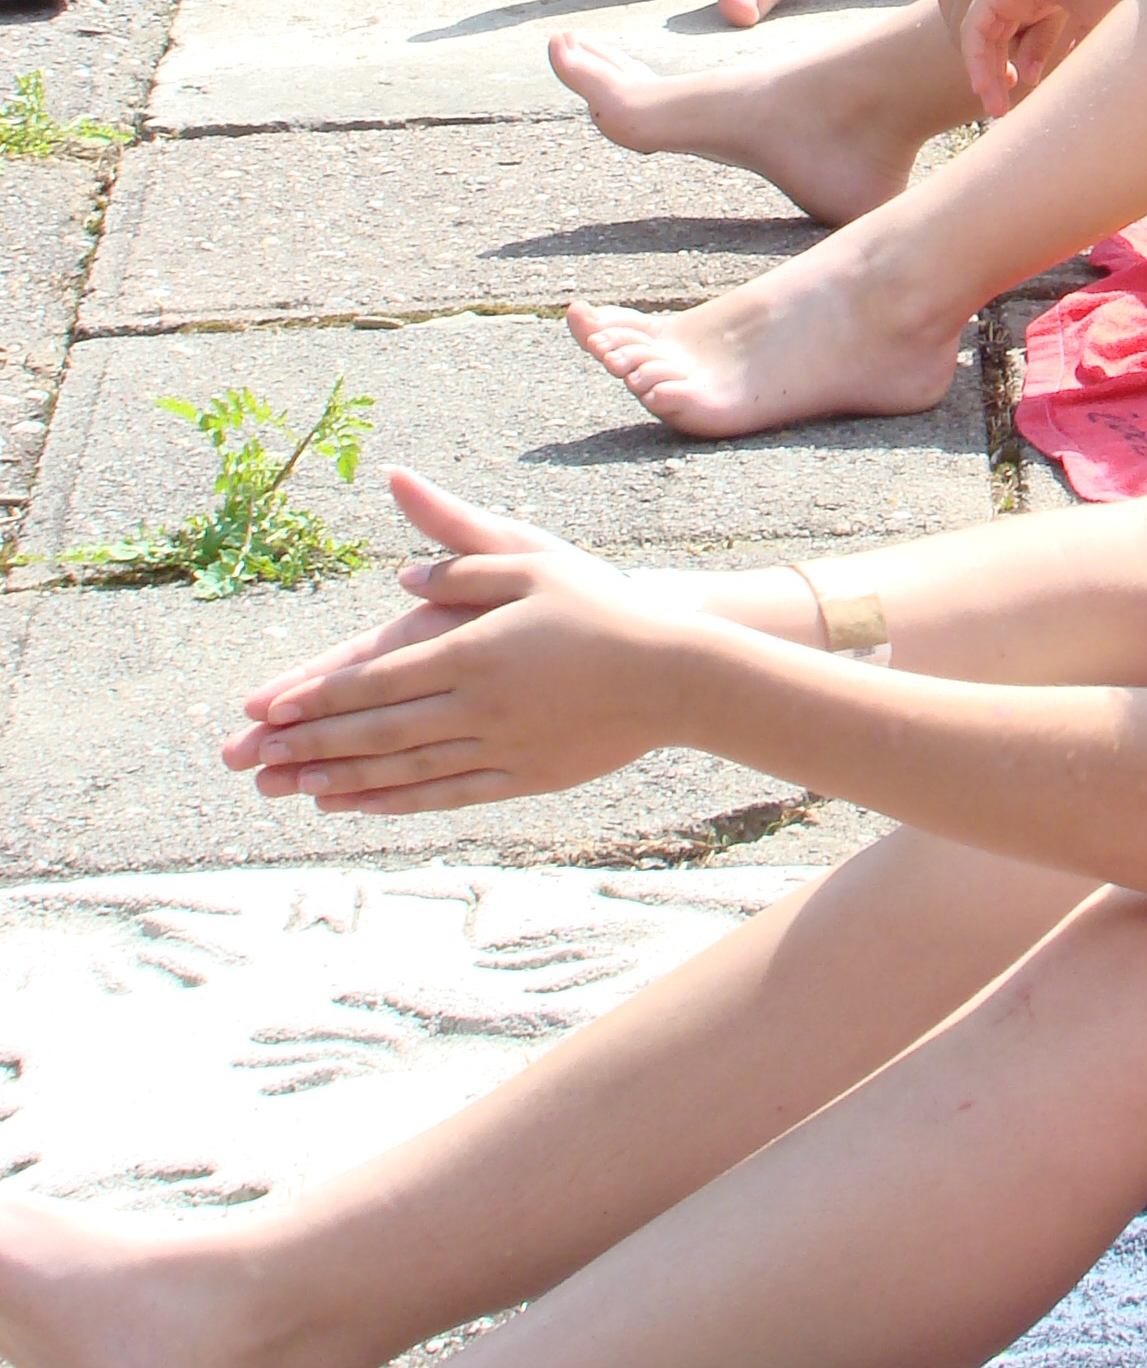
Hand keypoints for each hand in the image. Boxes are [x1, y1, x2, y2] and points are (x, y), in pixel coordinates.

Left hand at [221, 482, 691, 811]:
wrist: (672, 672)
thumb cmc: (601, 604)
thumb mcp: (533, 561)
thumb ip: (462, 566)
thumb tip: (400, 578)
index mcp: (473, 650)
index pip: (378, 677)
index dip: (319, 695)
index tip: (268, 709)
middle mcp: (477, 706)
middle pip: (378, 730)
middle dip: (310, 745)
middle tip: (253, 760)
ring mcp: (498, 747)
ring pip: (404, 771)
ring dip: (341, 781)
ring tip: (291, 789)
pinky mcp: (521, 777)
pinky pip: (444, 796)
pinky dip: (394, 804)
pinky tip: (360, 807)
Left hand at [957, 0, 1138, 117]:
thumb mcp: (1091, 17)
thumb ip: (1078, 40)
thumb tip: (1077, 67)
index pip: (1007, 38)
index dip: (1007, 67)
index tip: (1018, 88)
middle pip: (989, 43)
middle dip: (993, 78)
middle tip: (1000, 110)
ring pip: (978, 42)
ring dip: (984, 76)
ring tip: (995, 107)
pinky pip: (973, 31)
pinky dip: (975, 59)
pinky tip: (983, 84)